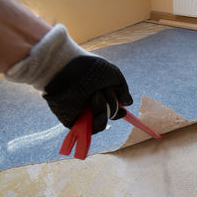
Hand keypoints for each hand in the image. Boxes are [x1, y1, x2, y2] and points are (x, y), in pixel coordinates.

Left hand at [5, 24, 132, 133]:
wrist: (67, 67)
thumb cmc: (89, 68)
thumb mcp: (113, 75)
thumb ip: (123, 89)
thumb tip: (128, 104)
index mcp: (97, 93)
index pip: (111, 108)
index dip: (119, 111)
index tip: (123, 110)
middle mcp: (89, 104)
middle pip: (110, 114)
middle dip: (111, 102)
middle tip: (102, 90)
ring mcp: (81, 113)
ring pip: (103, 120)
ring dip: (104, 107)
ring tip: (95, 93)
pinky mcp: (73, 121)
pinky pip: (93, 129)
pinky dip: (98, 118)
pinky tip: (93, 101)